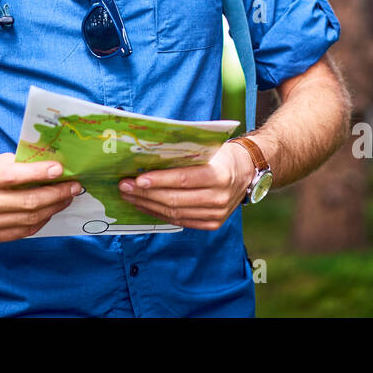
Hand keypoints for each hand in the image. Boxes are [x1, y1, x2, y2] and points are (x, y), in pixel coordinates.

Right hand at [0, 154, 82, 242]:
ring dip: (54, 207)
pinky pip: (25, 231)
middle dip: (56, 193)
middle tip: (73, 186)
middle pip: (27, 202)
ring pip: (30, 218)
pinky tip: (51, 210)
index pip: (14, 177)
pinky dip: (42, 220)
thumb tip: (50, 162)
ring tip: (67, 197)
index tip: (60, 169)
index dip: (39, 173)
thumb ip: (19, 162)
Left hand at [117, 141, 254, 230]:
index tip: (137, 179)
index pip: (184, 180)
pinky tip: (144, 206)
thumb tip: (148, 156)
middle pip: (175, 199)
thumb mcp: (209, 148)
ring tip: (129, 196)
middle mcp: (220, 198)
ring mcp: (217, 214)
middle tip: (124, 186)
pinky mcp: (213, 224)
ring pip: (175, 212)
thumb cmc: (223, 154)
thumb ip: (185, 154)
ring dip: (148, 204)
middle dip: (146, 193)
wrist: (248, 170)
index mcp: (220, 175)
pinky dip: (159, 214)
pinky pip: (180, 221)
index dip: (159, 180)